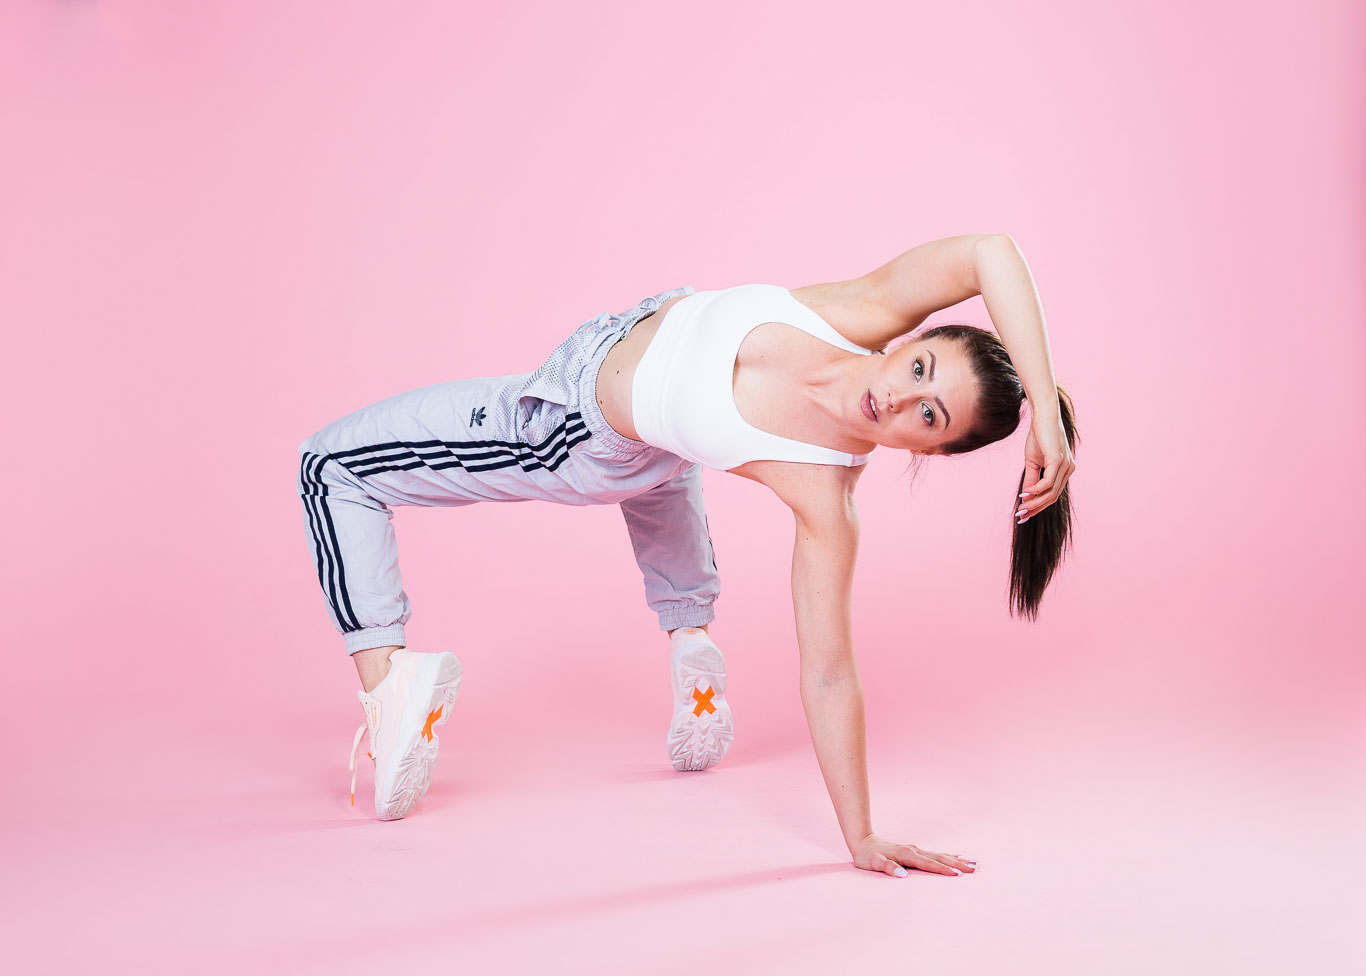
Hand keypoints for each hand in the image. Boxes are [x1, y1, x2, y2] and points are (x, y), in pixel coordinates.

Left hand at [850, 832, 976, 877]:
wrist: (864, 842)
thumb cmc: (868, 856)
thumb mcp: (874, 863)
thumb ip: (888, 868)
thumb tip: (902, 875)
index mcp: (908, 854)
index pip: (929, 864)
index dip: (944, 869)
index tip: (959, 874)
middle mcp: (915, 850)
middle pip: (941, 858)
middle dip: (959, 863)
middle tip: (976, 868)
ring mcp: (916, 849)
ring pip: (941, 855)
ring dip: (958, 859)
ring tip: (974, 862)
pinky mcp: (915, 851)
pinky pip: (936, 854)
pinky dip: (949, 855)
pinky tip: (958, 855)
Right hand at [1018, 412, 1074, 522]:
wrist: (1042, 416)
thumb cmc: (1038, 436)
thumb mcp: (1033, 461)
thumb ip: (1031, 479)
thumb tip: (1026, 496)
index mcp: (1065, 470)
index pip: (1052, 494)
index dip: (1038, 506)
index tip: (1024, 515)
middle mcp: (1069, 469)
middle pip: (1052, 497)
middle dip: (1036, 508)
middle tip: (1021, 516)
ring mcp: (1066, 465)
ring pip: (1050, 492)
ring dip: (1034, 502)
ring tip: (1021, 507)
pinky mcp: (1058, 460)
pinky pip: (1048, 482)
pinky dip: (1036, 490)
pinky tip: (1025, 493)